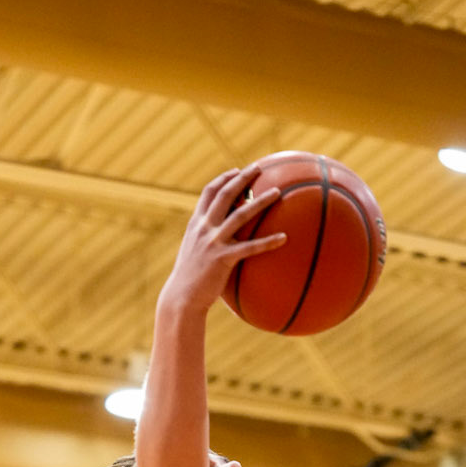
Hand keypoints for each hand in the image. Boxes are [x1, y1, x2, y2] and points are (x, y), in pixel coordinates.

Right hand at [161, 166, 285, 315]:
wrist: (181, 298)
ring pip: (240, 215)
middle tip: (259, 168)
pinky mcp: (223, 259)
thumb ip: (205, 239)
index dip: (224, 178)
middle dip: (243, 177)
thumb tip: (221, 236)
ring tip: (277, 192)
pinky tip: (284, 238)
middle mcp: (204, 228)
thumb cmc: (189, 279)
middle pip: (225, 194)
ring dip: (260, 201)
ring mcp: (213, 242)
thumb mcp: (194, 252)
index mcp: (196, 224)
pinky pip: (250, 247)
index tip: (237, 171)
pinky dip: (268, 242)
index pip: (209, 192)